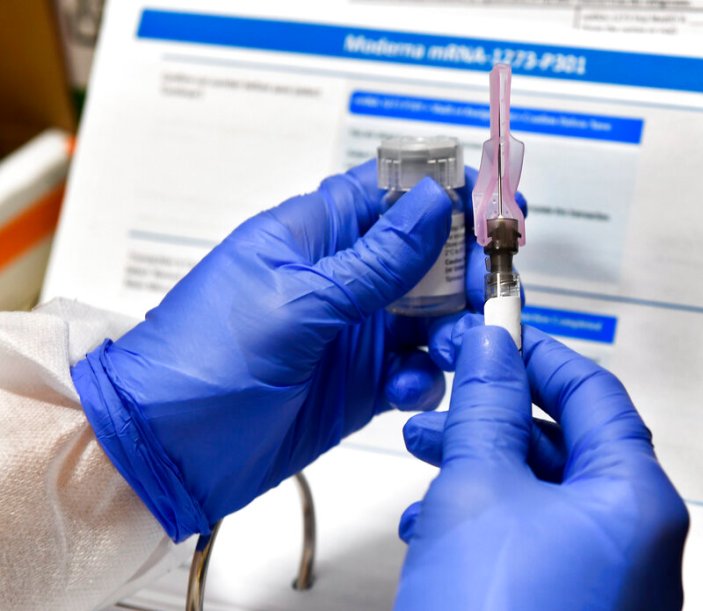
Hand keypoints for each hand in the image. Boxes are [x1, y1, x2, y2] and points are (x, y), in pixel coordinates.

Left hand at [72, 161, 461, 539]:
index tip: (496, 207)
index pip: (389, 190)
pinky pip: (416, 369)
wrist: (167, 452)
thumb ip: (375, 260)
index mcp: (313, 235)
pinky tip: (407, 391)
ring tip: (451, 349)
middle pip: (426, 254)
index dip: (446, 191)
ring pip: (431, 314)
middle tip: (484, 292)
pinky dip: (425, 378)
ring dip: (454, 328)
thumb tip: (435, 201)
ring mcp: (352, 331)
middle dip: (463, 270)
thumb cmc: (204, 360)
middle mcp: (339, 278)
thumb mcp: (297, 302)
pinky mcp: (361, 382)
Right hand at [396, 322, 688, 609]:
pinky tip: (430, 525)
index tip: (495, 335)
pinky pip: (529, 544)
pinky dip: (483, 520)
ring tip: (424, 450)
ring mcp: (604, 583)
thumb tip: (491, 348)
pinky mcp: (566, 609)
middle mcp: (633, 542)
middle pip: (566, 444)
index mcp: (634, 501)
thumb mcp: (478, 490)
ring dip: (479, 465)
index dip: (539, 355)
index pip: (595, 394)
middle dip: (495, 413)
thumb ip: (486, 408)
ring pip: (540, 495)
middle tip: (448, 388)